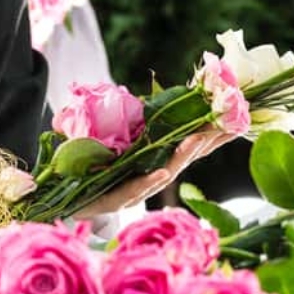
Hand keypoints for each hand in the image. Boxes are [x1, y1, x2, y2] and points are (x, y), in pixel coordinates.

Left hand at [71, 128, 233, 218]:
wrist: (56, 199)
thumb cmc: (81, 166)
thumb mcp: (97, 132)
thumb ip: (105, 116)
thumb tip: (115, 93)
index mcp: (151, 158)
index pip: (187, 144)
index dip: (211, 133)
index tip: (237, 118)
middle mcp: (148, 174)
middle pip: (185, 157)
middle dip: (207, 140)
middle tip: (230, 122)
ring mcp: (133, 188)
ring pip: (165, 172)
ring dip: (183, 155)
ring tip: (198, 138)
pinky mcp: (112, 200)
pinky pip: (134, 189)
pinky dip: (149, 181)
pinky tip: (163, 172)